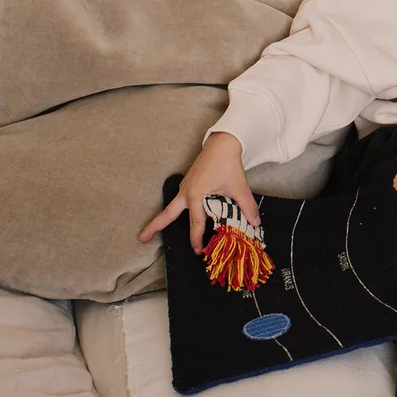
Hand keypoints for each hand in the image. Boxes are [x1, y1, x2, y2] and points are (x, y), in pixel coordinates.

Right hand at [138, 132, 259, 254]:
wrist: (222, 145)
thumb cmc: (228, 164)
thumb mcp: (239, 187)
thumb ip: (247, 206)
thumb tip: (255, 223)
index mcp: (196, 194)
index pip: (195, 223)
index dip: (197, 239)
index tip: (199, 251)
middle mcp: (186, 192)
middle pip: (168, 213)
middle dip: (154, 226)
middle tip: (141, 238)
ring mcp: (185, 187)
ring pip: (171, 207)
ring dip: (163, 219)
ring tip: (150, 232)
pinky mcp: (188, 184)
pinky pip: (180, 201)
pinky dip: (177, 211)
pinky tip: (181, 217)